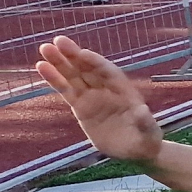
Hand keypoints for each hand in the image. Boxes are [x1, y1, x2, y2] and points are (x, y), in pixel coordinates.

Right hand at [36, 36, 164, 162]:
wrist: (136, 150)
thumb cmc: (146, 140)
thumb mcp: (149, 133)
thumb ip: (145, 122)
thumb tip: (143, 111)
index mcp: (125, 92)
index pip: (109, 73)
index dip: (96, 63)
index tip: (83, 53)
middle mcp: (107, 90)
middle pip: (89, 70)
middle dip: (74, 55)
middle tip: (57, 41)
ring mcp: (93, 97)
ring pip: (74, 76)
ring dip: (60, 63)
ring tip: (45, 49)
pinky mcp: (81, 107)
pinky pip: (66, 90)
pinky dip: (55, 79)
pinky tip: (42, 67)